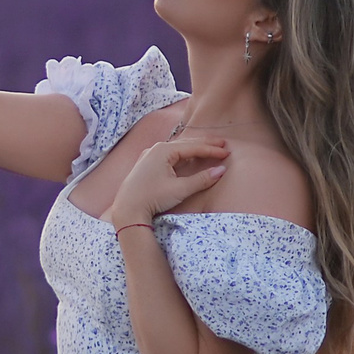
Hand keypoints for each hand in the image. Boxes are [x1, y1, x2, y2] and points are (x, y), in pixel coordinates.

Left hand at [105, 136, 227, 226]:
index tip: (226, 152)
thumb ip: (201, 179)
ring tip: (210, 149)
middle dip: (205, 145)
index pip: (193, 147)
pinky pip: (169, 155)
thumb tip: (221, 170)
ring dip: (194, 149)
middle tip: (222, 145)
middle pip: (185, 144)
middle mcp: (155, 149)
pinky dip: (183, 155)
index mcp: (163, 150)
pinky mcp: (146, 165)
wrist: (127, 210)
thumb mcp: (180, 189)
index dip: (211, 150)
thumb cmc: (152, 198)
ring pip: (177, 149)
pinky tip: (189, 157)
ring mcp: (149, 156)